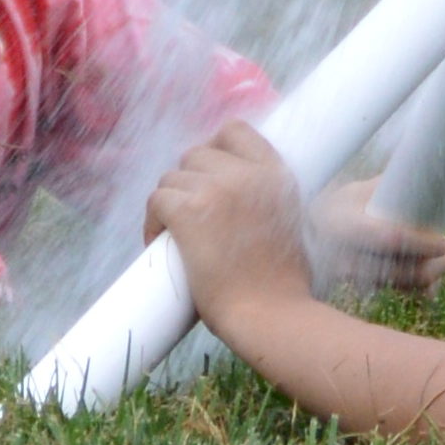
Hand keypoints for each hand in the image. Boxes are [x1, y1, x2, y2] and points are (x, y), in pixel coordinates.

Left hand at [145, 122, 316, 320]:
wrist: (272, 314)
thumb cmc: (282, 284)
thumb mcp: (291, 222)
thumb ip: (269, 201)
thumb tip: (240, 203)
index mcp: (275, 174)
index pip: (234, 130)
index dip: (215, 148)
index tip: (208, 177)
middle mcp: (246, 174)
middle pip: (195, 154)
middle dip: (188, 182)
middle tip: (189, 214)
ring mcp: (216, 190)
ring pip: (171, 178)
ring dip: (169, 203)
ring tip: (173, 233)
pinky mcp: (189, 212)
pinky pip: (156, 200)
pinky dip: (153, 222)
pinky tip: (159, 241)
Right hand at [308, 174, 444, 297]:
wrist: (308, 235)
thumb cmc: (339, 206)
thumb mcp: (357, 191)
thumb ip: (387, 187)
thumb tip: (426, 169)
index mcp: (347, 225)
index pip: (390, 239)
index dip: (421, 243)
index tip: (444, 240)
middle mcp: (347, 257)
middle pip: (398, 271)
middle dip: (432, 266)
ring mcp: (352, 278)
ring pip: (398, 285)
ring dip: (428, 276)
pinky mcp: (359, 288)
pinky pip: (394, 292)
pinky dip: (417, 288)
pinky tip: (433, 282)